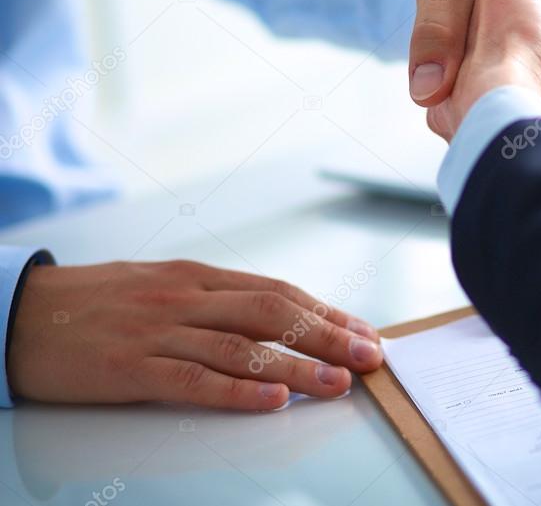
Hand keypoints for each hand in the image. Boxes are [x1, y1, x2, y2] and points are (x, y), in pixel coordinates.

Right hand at [8, 260, 382, 409]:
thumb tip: (278, 318)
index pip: (278, 291)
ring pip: (242, 347)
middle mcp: (186, 298)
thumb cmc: (99, 303)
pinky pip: (194, 380)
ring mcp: (159, 332)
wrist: (19, 312)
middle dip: (327, 334)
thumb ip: (216, 301)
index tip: (363, 331)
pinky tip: (272, 399)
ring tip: (338, 383)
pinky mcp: (131, 368)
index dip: (326, 312)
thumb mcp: (164, 287)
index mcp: (198, 277)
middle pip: (271, 313)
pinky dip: (237, 391)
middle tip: (369, 356)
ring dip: (297, 365)